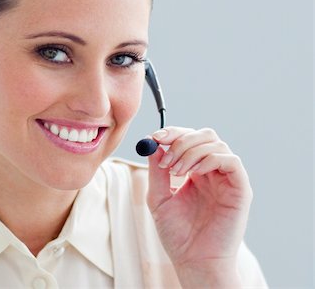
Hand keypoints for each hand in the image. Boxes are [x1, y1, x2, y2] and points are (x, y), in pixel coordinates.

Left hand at [147, 126, 252, 280]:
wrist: (194, 261)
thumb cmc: (177, 233)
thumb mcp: (158, 197)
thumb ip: (156, 170)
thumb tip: (153, 144)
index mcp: (195, 171)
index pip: (189, 138)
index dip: (173, 133)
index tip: (156, 137)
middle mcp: (213, 171)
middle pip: (204, 135)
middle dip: (181, 140)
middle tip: (166, 156)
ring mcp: (227, 178)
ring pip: (216, 144)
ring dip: (191, 151)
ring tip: (176, 172)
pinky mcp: (241, 188)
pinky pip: (231, 160)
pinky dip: (210, 159)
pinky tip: (195, 173)